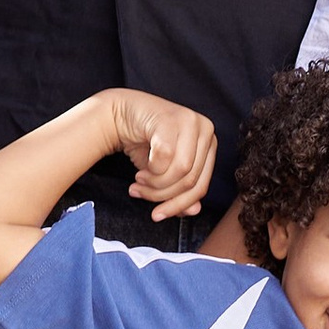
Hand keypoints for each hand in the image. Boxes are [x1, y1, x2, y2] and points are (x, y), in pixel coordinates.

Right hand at [102, 89, 217, 222]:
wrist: (119, 114)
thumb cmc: (144, 143)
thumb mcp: (164, 173)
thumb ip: (180, 191)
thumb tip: (194, 211)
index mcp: (209, 144)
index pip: (201, 185)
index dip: (179, 205)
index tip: (157, 215)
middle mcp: (206, 130)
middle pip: (191, 180)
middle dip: (162, 195)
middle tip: (140, 194)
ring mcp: (190, 121)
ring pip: (180, 170)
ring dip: (154, 184)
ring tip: (138, 181)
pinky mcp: (172, 118)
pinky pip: (165, 156)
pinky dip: (150, 169)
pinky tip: (140, 168)